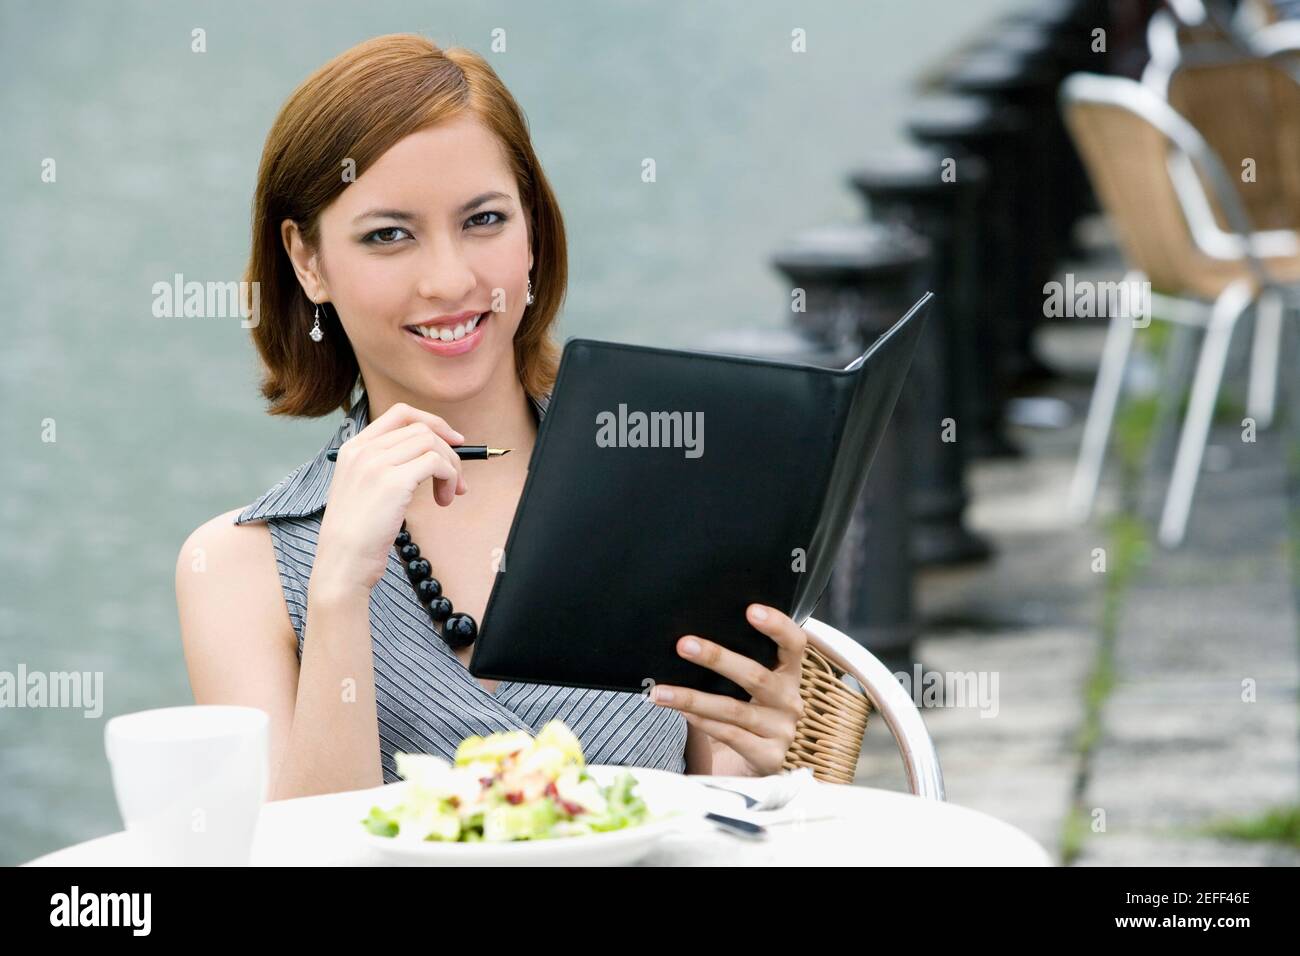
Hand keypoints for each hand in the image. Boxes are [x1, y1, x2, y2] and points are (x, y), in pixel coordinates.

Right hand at [312, 402, 467, 598]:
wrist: (342, 561)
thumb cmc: (357, 533)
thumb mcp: (364, 487)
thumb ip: (388, 465)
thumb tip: (434, 455)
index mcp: (353, 447)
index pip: (400, 414)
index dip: (432, 422)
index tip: (452, 441)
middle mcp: (363, 450)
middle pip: (422, 429)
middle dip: (449, 452)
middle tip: (456, 481)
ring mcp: (377, 463)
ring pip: (432, 444)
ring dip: (451, 468)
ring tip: (449, 495)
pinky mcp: (394, 481)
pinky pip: (437, 463)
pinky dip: (450, 478)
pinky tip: (444, 500)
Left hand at [650, 603, 805, 776]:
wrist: (747, 765)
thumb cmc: (740, 713)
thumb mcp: (742, 685)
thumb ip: (730, 664)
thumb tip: (686, 639)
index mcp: (788, 674)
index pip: (794, 643)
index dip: (777, 625)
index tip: (751, 610)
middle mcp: (791, 700)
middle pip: (756, 675)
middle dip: (717, 657)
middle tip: (684, 644)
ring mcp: (782, 731)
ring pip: (734, 709)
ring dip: (692, 697)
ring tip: (661, 691)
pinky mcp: (769, 757)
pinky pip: (730, 735)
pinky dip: (702, 721)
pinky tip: (681, 712)